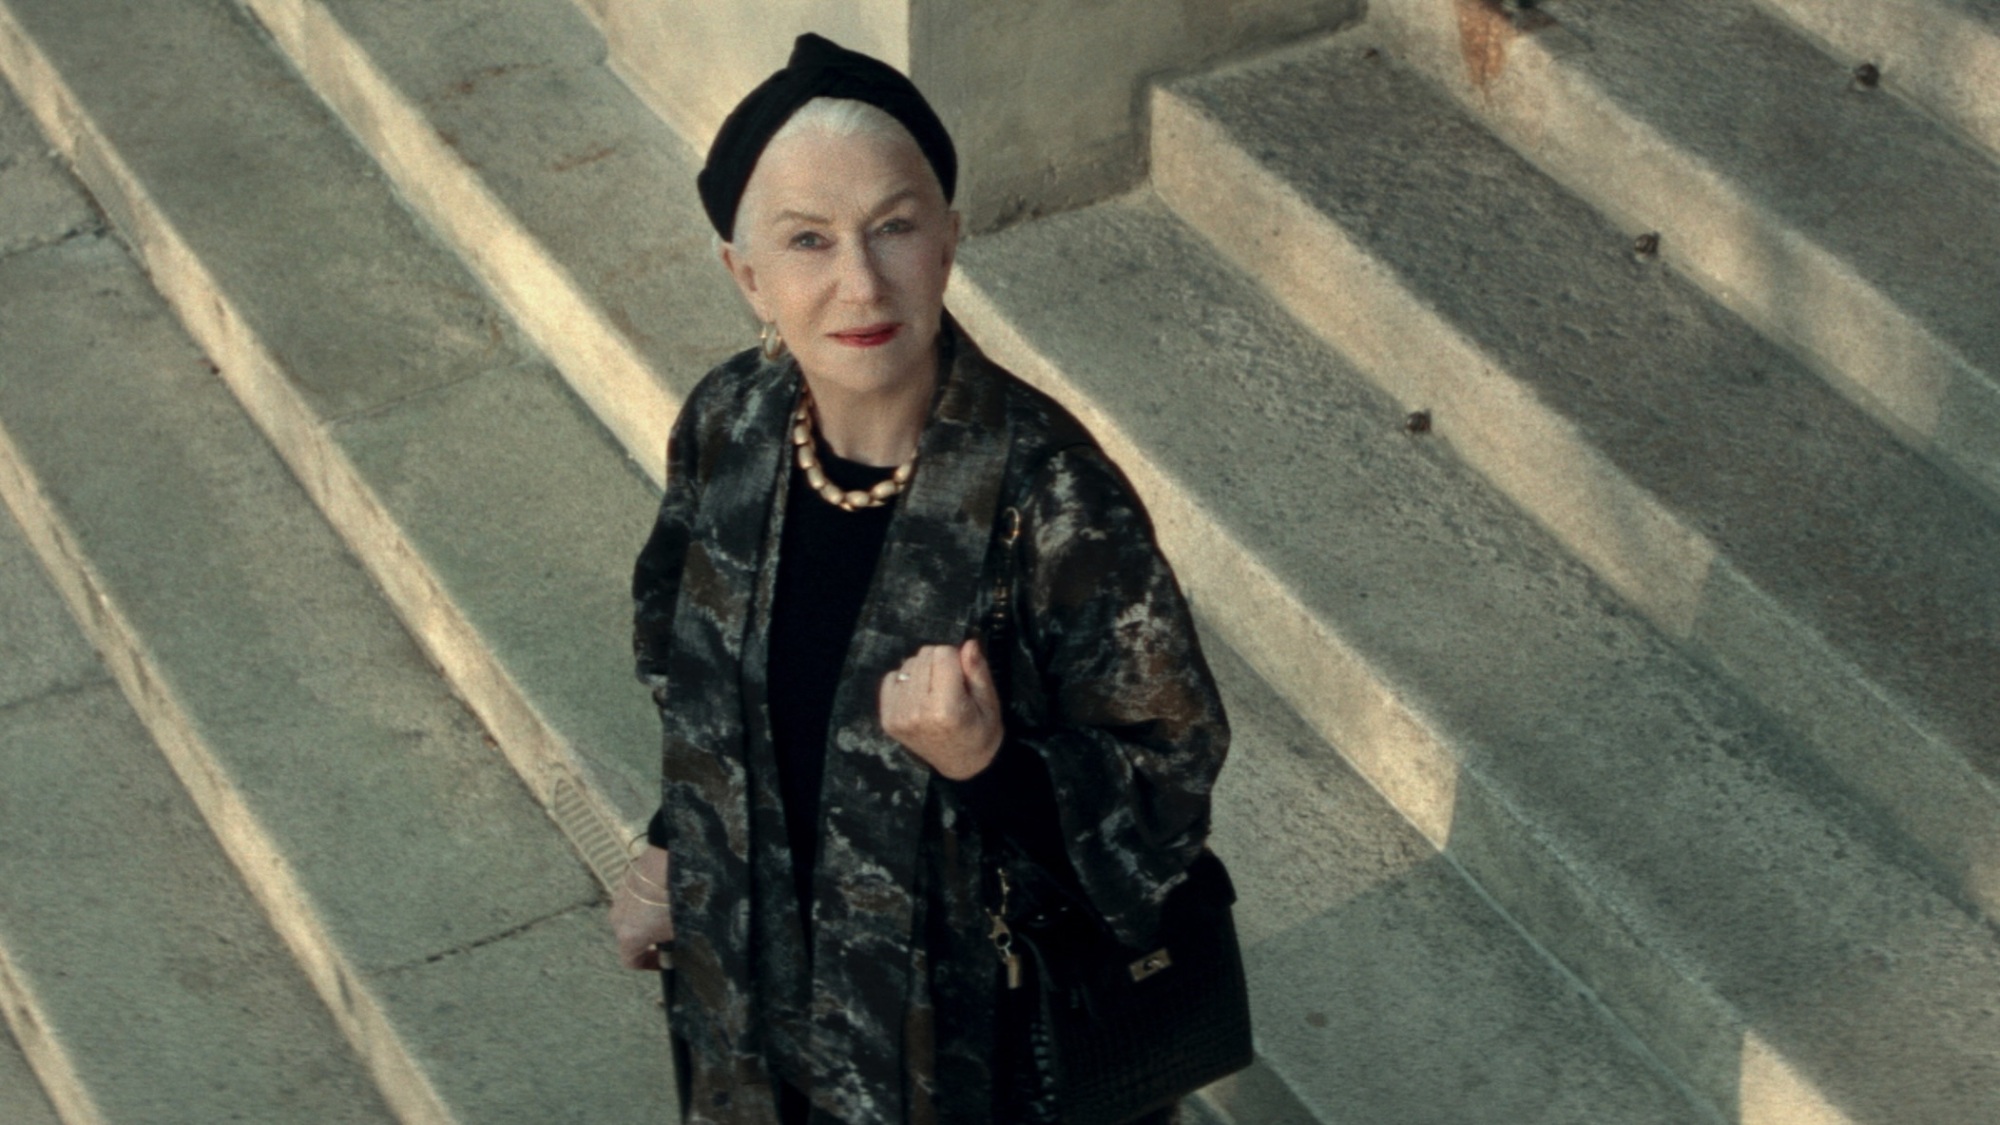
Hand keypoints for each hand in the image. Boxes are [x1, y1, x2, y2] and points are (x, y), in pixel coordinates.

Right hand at [610, 845, 674, 970]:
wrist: (671, 862)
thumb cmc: (676, 900)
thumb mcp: (681, 932)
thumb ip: (675, 949)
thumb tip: (676, 954)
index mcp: (628, 937)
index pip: (631, 961)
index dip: (649, 964)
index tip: (664, 960)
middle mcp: (618, 918)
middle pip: (630, 936)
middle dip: (649, 939)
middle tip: (669, 935)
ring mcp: (620, 896)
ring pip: (632, 914)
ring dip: (647, 917)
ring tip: (668, 912)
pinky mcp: (626, 878)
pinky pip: (635, 896)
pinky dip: (646, 899)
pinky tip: (664, 892)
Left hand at [880, 639, 1004, 779]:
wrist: (962, 764)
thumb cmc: (980, 731)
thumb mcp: (989, 702)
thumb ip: (977, 670)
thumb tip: (968, 643)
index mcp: (945, 707)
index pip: (943, 653)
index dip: (957, 659)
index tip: (963, 677)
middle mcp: (916, 711)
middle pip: (924, 655)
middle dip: (940, 663)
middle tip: (951, 686)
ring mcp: (898, 715)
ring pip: (908, 664)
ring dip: (923, 672)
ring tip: (936, 693)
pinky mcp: (887, 718)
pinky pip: (891, 678)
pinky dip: (906, 682)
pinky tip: (919, 698)